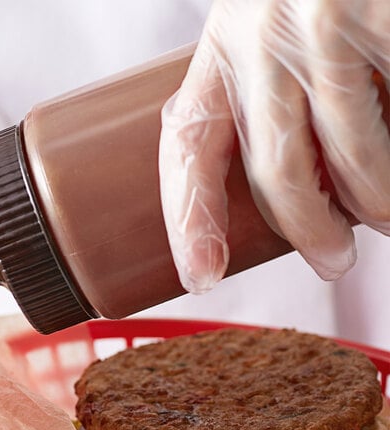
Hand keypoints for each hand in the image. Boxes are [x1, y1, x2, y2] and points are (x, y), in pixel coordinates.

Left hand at [159, 0, 388, 292]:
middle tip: (333, 260)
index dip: (189, 218)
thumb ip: (270, 95)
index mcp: (224, 46)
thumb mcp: (274, 29)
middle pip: (277, 177)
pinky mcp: (385, 15)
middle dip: (309, 233)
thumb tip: (305, 191)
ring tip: (385, 216)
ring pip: (354, 162)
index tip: (201, 275)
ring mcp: (328, 24)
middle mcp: (263, 36)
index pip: (189, 147)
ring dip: (377, 205)